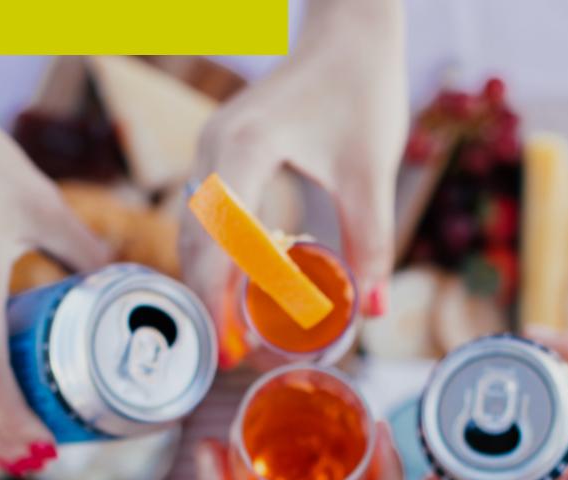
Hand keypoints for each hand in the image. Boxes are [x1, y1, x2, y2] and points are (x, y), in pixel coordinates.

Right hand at [180, 0, 407, 366]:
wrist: (349, 36)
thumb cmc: (362, 89)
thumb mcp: (371, 170)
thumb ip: (372, 241)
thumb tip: (375, 310)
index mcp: (245, 146)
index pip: (217, 239)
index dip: (217, 299)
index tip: (229, 349)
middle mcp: (213, 146)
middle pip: (194, 240)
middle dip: (208, 301)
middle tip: (230, 356)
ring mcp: (210, 147)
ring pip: (193, 230)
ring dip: (209, 281)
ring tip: (233, 333)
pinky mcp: (220, 152)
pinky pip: (205, 215)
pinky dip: (216, 255)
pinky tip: (238, 288)